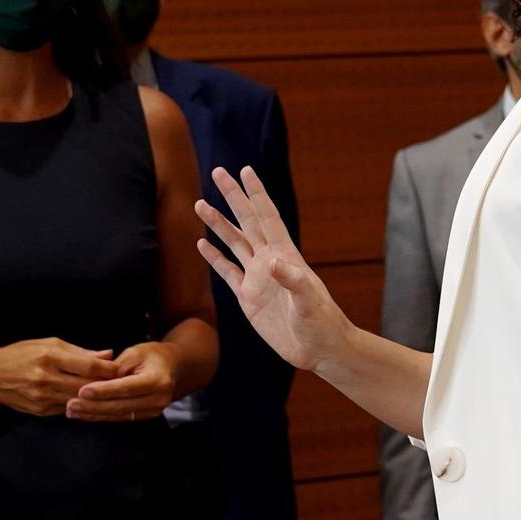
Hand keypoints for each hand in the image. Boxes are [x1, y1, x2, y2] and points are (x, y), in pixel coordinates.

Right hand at [0, 339, 118, 415]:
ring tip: (109, 392)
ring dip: (95, 397)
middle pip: (87, 386)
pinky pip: (67, 408)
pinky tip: (88, 400)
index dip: (109, 369)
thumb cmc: (21, 355)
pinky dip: (79, 404)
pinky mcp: (40, 411)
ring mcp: (42, 397)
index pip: (88, 366)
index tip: (121, 368)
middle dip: (106, 385)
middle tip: (122, 383)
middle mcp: (46, 378)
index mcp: (49, 357)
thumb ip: (80, 351)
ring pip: (79, 400)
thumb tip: (108, 354)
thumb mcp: (49, 344)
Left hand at [67, 342, 179, 421]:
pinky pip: (120, 417)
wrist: (173, 368)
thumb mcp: (135, 352)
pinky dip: (101, 416)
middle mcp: (158, 398)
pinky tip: (84, 414)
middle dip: (93, 405)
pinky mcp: (146, 416)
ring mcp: (153, 410)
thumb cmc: (152, 355)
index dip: (103, 390)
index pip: (126, 387)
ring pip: (118, 414)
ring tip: (72, 411)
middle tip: (70, 404)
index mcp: (158, 380)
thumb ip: (116, 367)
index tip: (81, 391)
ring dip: (93, 413)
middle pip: (121, 405)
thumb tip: (94, 379)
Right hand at [196, 166, 351, 375]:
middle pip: (247, 221)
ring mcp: (257, 278)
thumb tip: (272, 263)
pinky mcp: (248, 298)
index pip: (267, 217)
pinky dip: (214, 257)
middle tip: (218, 171)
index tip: (245, 170)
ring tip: (199, 204)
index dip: (256, 194)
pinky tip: (201, 243)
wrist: (318, 349)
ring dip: (218, 224)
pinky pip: (228, 272)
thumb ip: (293, 281)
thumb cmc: (321, 324)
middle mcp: (270, 261)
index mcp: (286, 256)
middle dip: (233, 197)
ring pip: (234, 243)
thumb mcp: (308, 303)